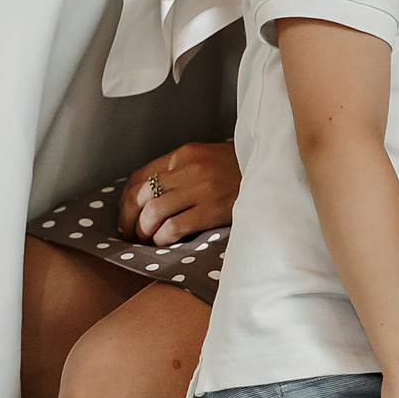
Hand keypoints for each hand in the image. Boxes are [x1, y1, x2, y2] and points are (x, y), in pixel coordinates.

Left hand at [120, 142, 239, 245]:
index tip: (126, 218)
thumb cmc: (236, 170)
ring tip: (147, 240)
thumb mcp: (204, 160)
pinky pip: (174, 227)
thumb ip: (177, 172)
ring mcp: (200, 189)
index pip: (138, 178)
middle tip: (132, 234)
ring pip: (152, 212)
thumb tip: (145, 198)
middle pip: (140, 196)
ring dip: (144, 231)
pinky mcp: (212, 209)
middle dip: (129, 220)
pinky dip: (162, 238)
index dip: (125, 203)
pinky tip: (163, 242)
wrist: (273, 170)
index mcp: (183, 154)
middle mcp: (188, 168)